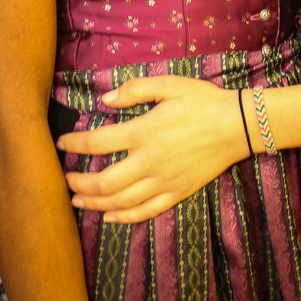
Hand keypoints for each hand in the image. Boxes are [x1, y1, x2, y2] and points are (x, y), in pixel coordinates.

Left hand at [56, 75, 245, 222]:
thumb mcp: (170, 84)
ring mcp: (164, 181)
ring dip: (94, 202)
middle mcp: (150, 162)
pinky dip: (124, 217)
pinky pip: (145, 212)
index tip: (62, 143)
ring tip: (78, 199)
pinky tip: (110, 215)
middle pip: (103, 182)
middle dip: (79, 182)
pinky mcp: (177, 193)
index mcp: (144, 132)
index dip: (75, 144)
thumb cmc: (204, 101)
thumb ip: (134, 90)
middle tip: (65, 179)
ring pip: (120, 201)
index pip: (98, 143)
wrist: (238, 125)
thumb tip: (105, 100)